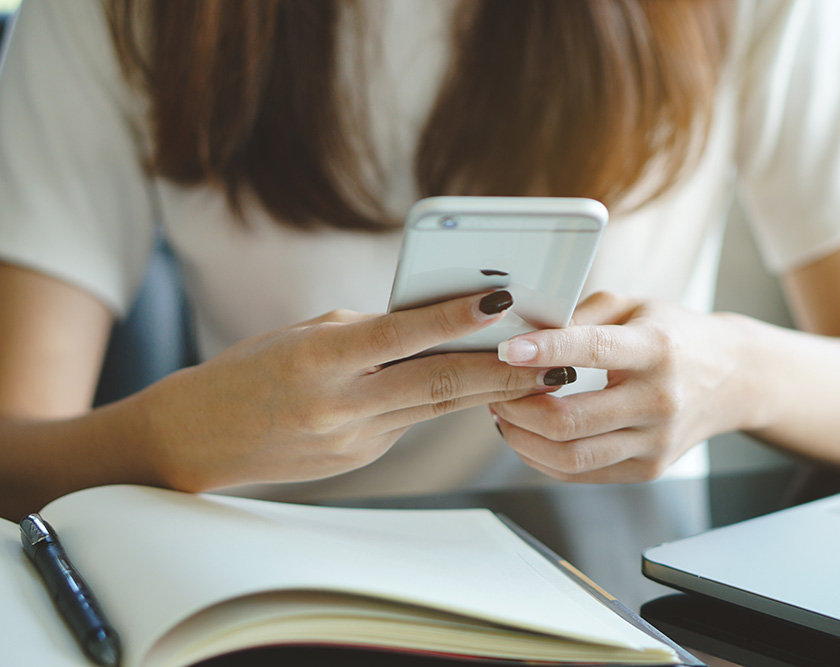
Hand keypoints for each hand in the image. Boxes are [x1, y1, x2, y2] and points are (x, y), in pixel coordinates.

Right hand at [139, 291, 576, 490]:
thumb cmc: (251, 369)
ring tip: (539, 376)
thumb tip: (435, 326)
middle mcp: (339, 405)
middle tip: (554, 356)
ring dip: (490, 392)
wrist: (199, 439)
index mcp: (319, 360)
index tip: (503, 299)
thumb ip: (371, 333)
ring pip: (435, 408)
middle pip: (437, 385)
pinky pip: (411, 423)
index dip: (455, 319)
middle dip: (502, 371)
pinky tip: (480, 390)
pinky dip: (446, 404)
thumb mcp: (306, 336)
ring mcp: (352, 439)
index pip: (401, 336)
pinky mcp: (359, 458)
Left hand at [490, 291, 750, 482]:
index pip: (593, 351)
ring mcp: (655, 442)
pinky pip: (580, 474)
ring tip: (504, 413)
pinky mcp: (648, 470)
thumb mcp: (633, 306)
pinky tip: (527, 436)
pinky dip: (541, 458)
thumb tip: (523, 332)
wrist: (732, 377)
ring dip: (522, 438)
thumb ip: (580, 316)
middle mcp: (658, 400)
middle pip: (570, 420)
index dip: (544, 350)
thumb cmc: (673, 334)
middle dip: (517, 407)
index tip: (505, 347)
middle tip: (493, 389)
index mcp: (656, 349)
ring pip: (570, 456)